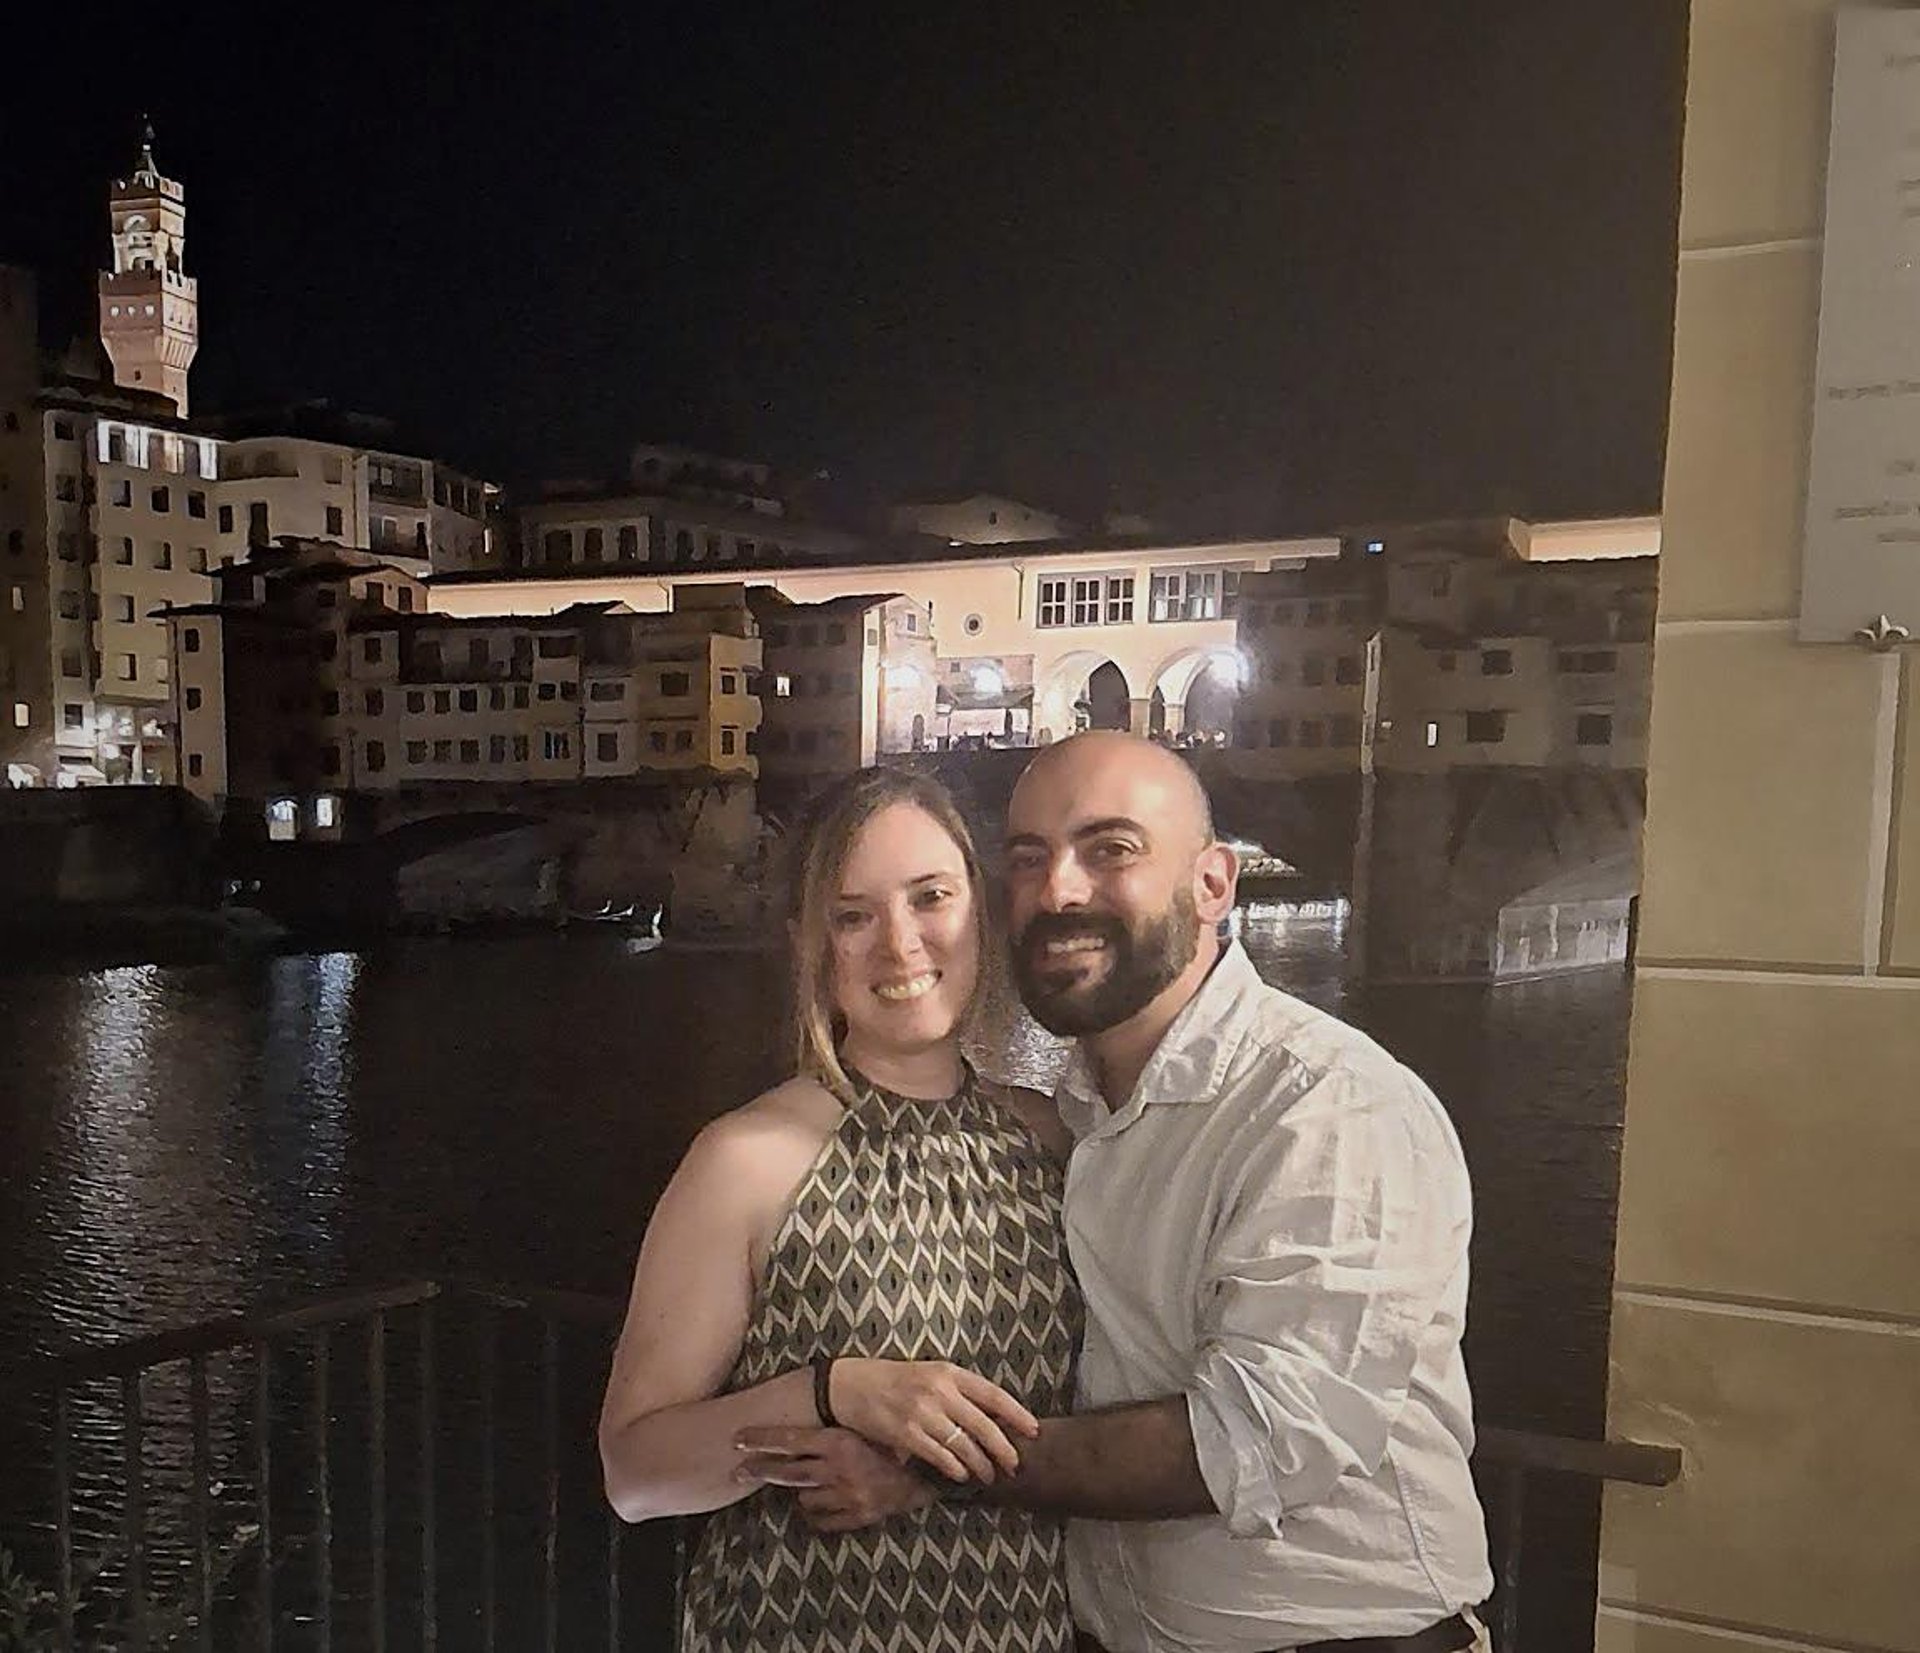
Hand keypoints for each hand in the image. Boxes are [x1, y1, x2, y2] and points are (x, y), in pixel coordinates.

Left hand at [734, 1426, 935, 1531]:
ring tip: (806, 1484)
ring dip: (802, 1492)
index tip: (738, 1438)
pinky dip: (817, 1514)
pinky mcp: (857, 1517)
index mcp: (840, 1442)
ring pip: (804, 1499)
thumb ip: (834, 1427)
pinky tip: (820, 1505)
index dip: (762, 1440)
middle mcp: (839, 1470)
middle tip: (737, 1471)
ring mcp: (847, 1497)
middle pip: (787, 1472)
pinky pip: (823, 1522)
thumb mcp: (864, 1426)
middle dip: (759, 1470)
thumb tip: (805, 1410)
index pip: (790, 1441)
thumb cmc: (894, 1442)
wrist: (930, 1471)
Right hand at [828, 1358, 1039, 1482]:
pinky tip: (961, 1475)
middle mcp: (940, 1391)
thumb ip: (957, 1392)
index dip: (1017, 1414)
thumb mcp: (929, 1374)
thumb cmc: (894, 1380)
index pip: (994, 1395)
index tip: (1033, 1430)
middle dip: (1004, 1448)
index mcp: (949, 1372)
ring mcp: (923, 1413)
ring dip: (981, 1464)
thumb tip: (990, 1419)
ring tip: (989, 1476)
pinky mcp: (907, 1434)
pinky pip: (940, 1457)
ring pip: (965, 1445)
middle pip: (984, 1425)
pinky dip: (954, 1469)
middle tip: (1014, 1464)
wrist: (852, 1385)